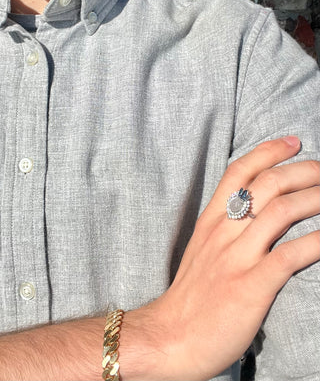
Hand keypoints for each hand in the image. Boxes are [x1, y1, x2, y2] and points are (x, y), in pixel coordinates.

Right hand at [147, 136, 319, 380]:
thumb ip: (223, 228)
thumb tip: (250, 213)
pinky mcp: (251, 285)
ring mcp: (236, 257)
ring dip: (316, 198)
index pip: (237, 173)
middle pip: (266, 184)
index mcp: (210, 222)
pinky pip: (291, 254)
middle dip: (303, 170)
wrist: (172, 335)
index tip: (292, 142)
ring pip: (281, 211)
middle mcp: (222, 232)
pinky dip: (318, 241)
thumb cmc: (190, 294)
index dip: (267, 151)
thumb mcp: (200, 251)